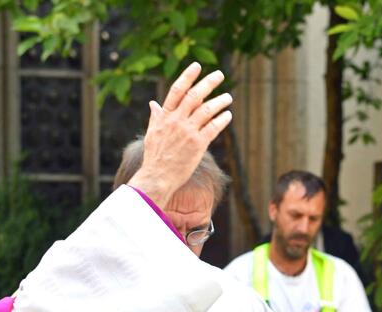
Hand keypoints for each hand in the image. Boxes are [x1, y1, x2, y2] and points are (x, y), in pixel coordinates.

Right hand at [128, 63, 233, 207]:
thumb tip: (153, 103)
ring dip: (219, 101)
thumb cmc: (155, 156)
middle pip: (195, 96)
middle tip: (219, 74)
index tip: (197, 65)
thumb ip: (156, 116)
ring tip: (229, 97)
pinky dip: (222, 120)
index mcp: (165, 116)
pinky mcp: (197, 144)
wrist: (158, 176)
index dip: (187, 76)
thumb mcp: (152, 132)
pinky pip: (213, 128)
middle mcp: (176, 120)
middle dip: (208, 83)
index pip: (177, 90)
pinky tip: (227, 115)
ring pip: (207, 110)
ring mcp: (187, 132)